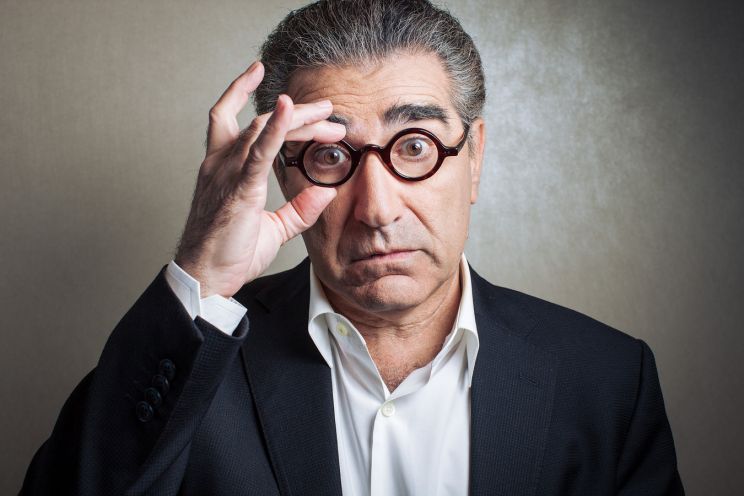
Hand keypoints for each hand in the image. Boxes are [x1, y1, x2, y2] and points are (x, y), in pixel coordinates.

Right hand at [174, 61, 344, 297]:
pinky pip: (259, 151)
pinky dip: (276, 127)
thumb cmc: (229, 253)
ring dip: (297, 118)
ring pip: (262, 128)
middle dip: (296, 112)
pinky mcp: (239, 188)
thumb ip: (300, 209)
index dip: (242, 92)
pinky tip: (291, 110)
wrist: (206, 277)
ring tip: (327, 115)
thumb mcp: (275, 229)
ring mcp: (226, 173)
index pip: (233, 119)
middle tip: (327, 110)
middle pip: (258, 120)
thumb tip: (326, 192)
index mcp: (223, 169)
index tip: (263, 75)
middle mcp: (221, 163)